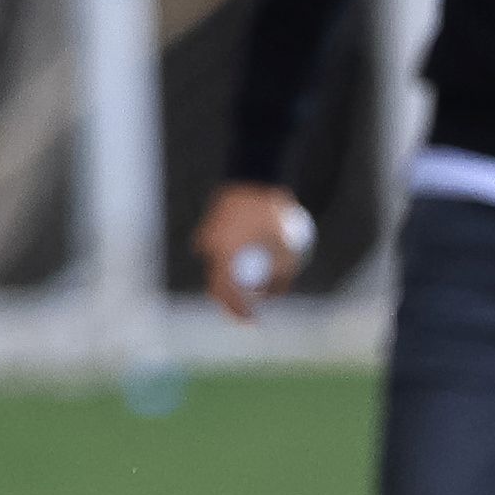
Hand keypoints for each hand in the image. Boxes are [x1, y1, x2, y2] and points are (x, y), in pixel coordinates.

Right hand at [195, 182, 315, 321]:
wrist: (256, 174)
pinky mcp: (210, 225)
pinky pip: (219, 251)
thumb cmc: (273, 210)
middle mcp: (210, 248)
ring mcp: (207, 235)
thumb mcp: (287, 246)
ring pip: (217, 268)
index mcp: (225, 255)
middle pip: (217, 285)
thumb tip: (273, 294)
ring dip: (232, 281)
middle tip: (249, 311)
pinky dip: (231, 262)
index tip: (252, 321)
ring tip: (254, 287)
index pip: (227, 295)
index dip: (239, 312)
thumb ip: (281, 273)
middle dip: (231, 301)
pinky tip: (250, 263)